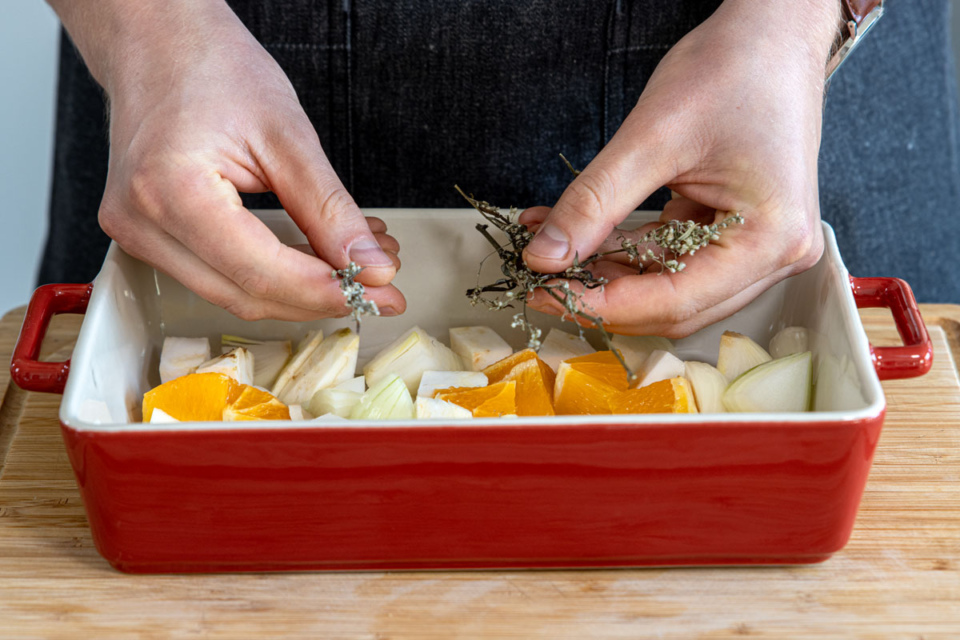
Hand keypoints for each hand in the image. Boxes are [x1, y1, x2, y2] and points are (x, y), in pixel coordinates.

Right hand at [53, 0, 404, 320]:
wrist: (158, 43)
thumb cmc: (211, 68)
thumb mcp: (287, 134)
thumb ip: (329, 209)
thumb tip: (368, 266)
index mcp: (169, 190)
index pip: (259, 272)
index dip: (325, 290)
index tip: (378, 290)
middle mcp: (141, 223)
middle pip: (246, 295)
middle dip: (320, 296)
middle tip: (378, 282)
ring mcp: (137, 235)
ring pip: (234, 295)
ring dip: (302, 290)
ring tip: (354, 261)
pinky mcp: (149, 239)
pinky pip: (220, 277)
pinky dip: (274, 275)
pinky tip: (315, 257)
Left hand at [521, 0, 838, 336]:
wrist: (770, 33)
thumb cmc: (733, 69)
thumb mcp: (651, 138)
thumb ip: (594, 203)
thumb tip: (544, 256)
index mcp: (770, 237)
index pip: (675, 300)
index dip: (603, 305)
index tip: (546, 295)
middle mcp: (776, 254)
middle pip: (676, 307)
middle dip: (605, 296)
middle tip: (543, 282)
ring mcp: (760, 246)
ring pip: (672, 289)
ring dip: (611, 275)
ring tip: (553, 252)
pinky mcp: (740, 233)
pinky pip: (676, 260)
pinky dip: (627, 252)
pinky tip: (582, 237)